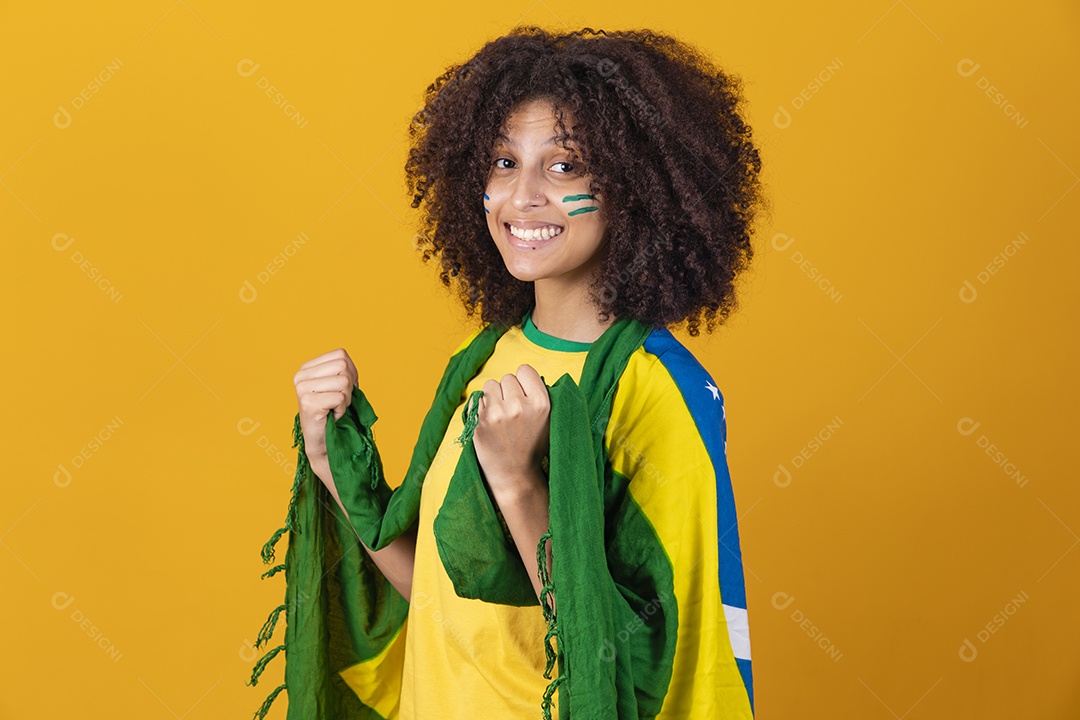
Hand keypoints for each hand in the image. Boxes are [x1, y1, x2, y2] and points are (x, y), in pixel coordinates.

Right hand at [293, 348, 358, 479]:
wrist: (322, 441)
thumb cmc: (332, 413)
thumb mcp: (336, 386)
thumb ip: (342, 370)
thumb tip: (349, 365)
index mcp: (306, 368)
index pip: (340, 355)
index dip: (351, 372)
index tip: (344, 389)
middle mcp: (300, 376)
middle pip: (343, 366)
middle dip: (349, 386)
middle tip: (339, 401)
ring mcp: (302, 389)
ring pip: (343, 382)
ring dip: (346, 399)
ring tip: (335, 408)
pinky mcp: (308, 403)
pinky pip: (340, 398)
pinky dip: (342, 409)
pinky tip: (331, 416)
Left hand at [469, 364, 550, 498]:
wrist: (514, 475)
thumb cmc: (531, 447)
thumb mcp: (548, 420)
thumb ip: (539, 395)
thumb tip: (526, 375)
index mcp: (541, 404)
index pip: (526, 370)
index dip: (524, 380)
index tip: (523, 393)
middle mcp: (519, 406)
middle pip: (508, 377)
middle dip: (509, 391)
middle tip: (512, 411)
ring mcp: (498, 413)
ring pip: (491, 385)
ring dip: (494, 396)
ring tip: (500, 416)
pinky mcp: (480, 421)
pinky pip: (477, 398)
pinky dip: (481, 406)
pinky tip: (489, 421)